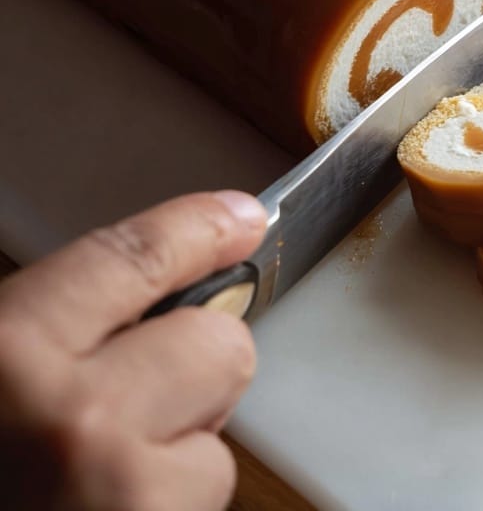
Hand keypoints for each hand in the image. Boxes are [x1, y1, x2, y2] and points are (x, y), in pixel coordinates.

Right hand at [0, 190, 266, 510]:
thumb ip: (51, 330)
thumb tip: (159, 285)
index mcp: (5, 355)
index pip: (136, 260)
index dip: (198, 229)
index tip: (239, 219)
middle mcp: (71, 420)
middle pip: (218, 349)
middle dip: (195, 373)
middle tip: (134, 406)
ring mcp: (117, 497)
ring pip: (217, 449)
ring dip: (175, 465)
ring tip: (92, 492)